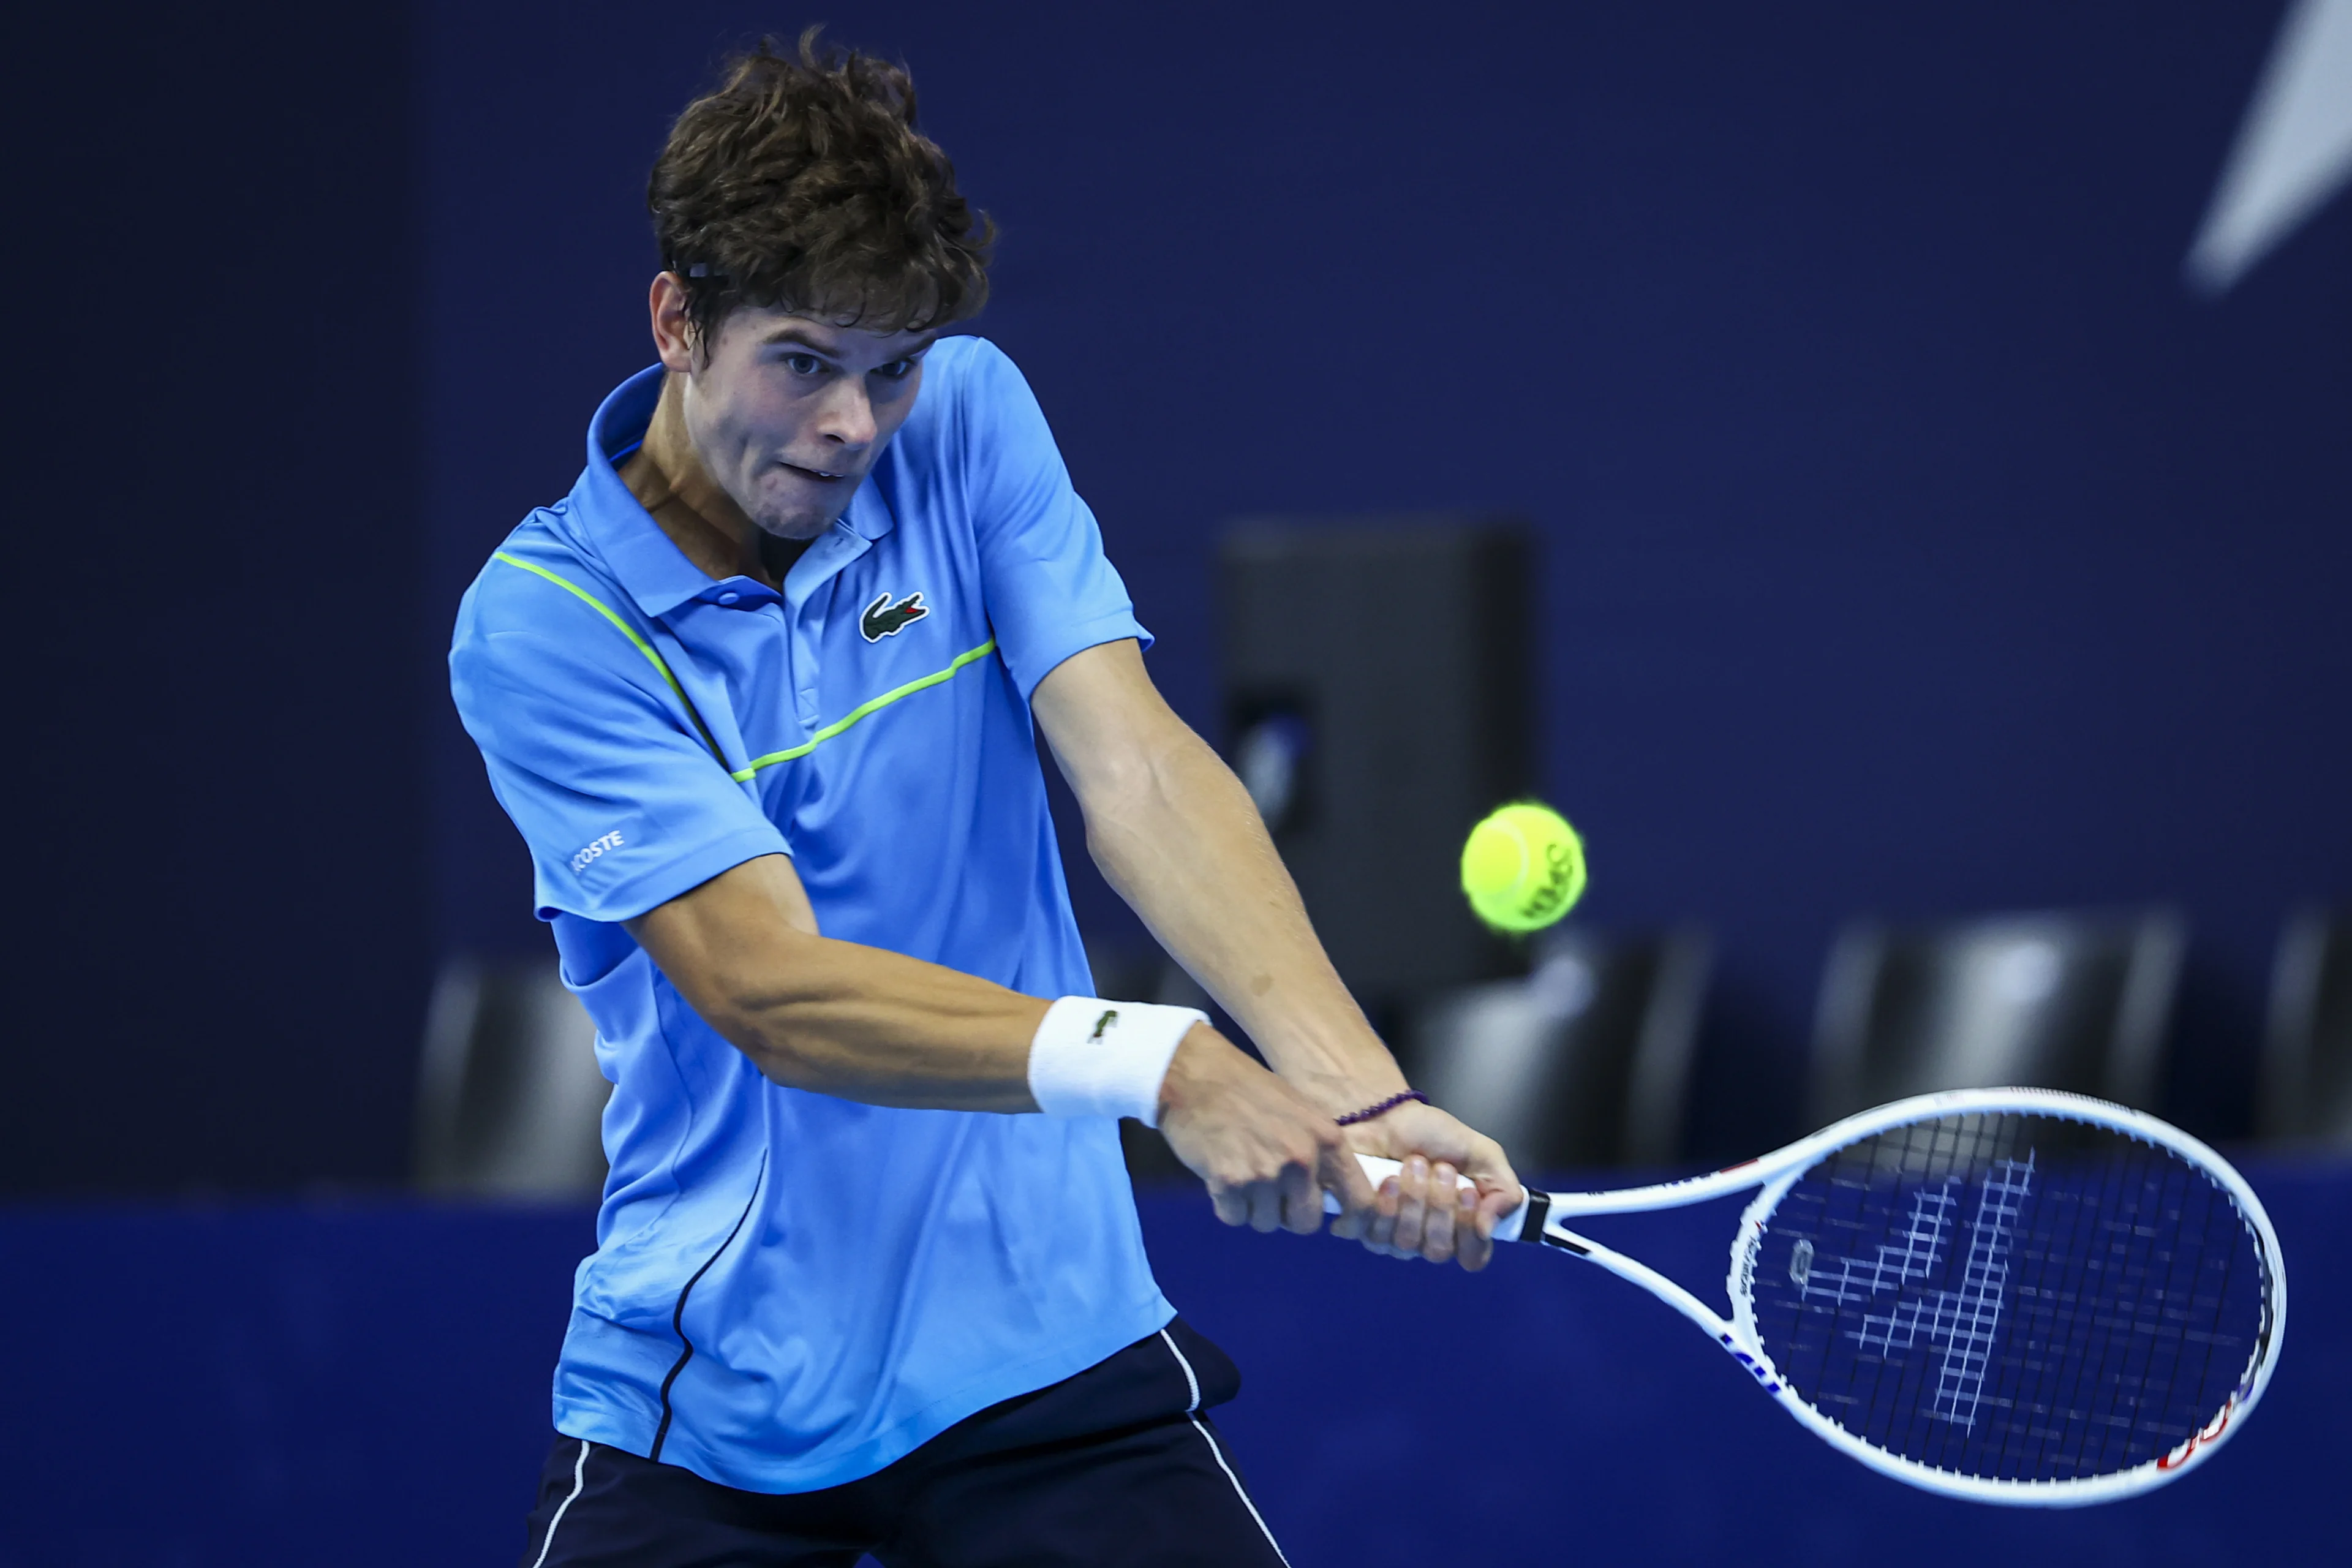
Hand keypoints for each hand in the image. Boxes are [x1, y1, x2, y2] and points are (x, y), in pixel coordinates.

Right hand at [1157, 1027, 1376, 1234]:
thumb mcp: (1303, 1114)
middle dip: (1287, 1214)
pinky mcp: (1230, 1183)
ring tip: (1241, 1173)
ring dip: (1252, 1208)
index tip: (1337, 1225)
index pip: (1360, 1201)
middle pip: (1305, 1224)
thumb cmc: (1251, 1091)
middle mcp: (1302, 1160)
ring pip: (1266, 1223)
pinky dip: (1226, 1205)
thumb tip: (1331, 1196)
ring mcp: (1265, 1173)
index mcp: (1327, 1140)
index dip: (1351, 1222)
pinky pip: (1234, 1218)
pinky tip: (1221, 1175)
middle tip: (1270, 1191)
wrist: (1198, 1076)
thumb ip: (1321, 1154)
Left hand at [1331, 1099, 1521, 1271]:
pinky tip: (1386, 1179)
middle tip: (1438, 1167)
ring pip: (1406, 1244)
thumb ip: (1502, 1190)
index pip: (1472, 1258)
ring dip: (1413, 1199)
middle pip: (1438, 1251)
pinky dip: (1384, 1205)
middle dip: (1440, 1206)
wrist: (1386, 1114)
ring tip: (1412, 1164)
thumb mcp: (1482, 1153)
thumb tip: (1487, 1229)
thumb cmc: (1432, 1134)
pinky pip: (1373, 1235)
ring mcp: (1391, 1237)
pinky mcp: (1361, 1226)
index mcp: (1459, 1226)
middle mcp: (1426, 1239)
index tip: (1467, 1193)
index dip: (1470, 1234)